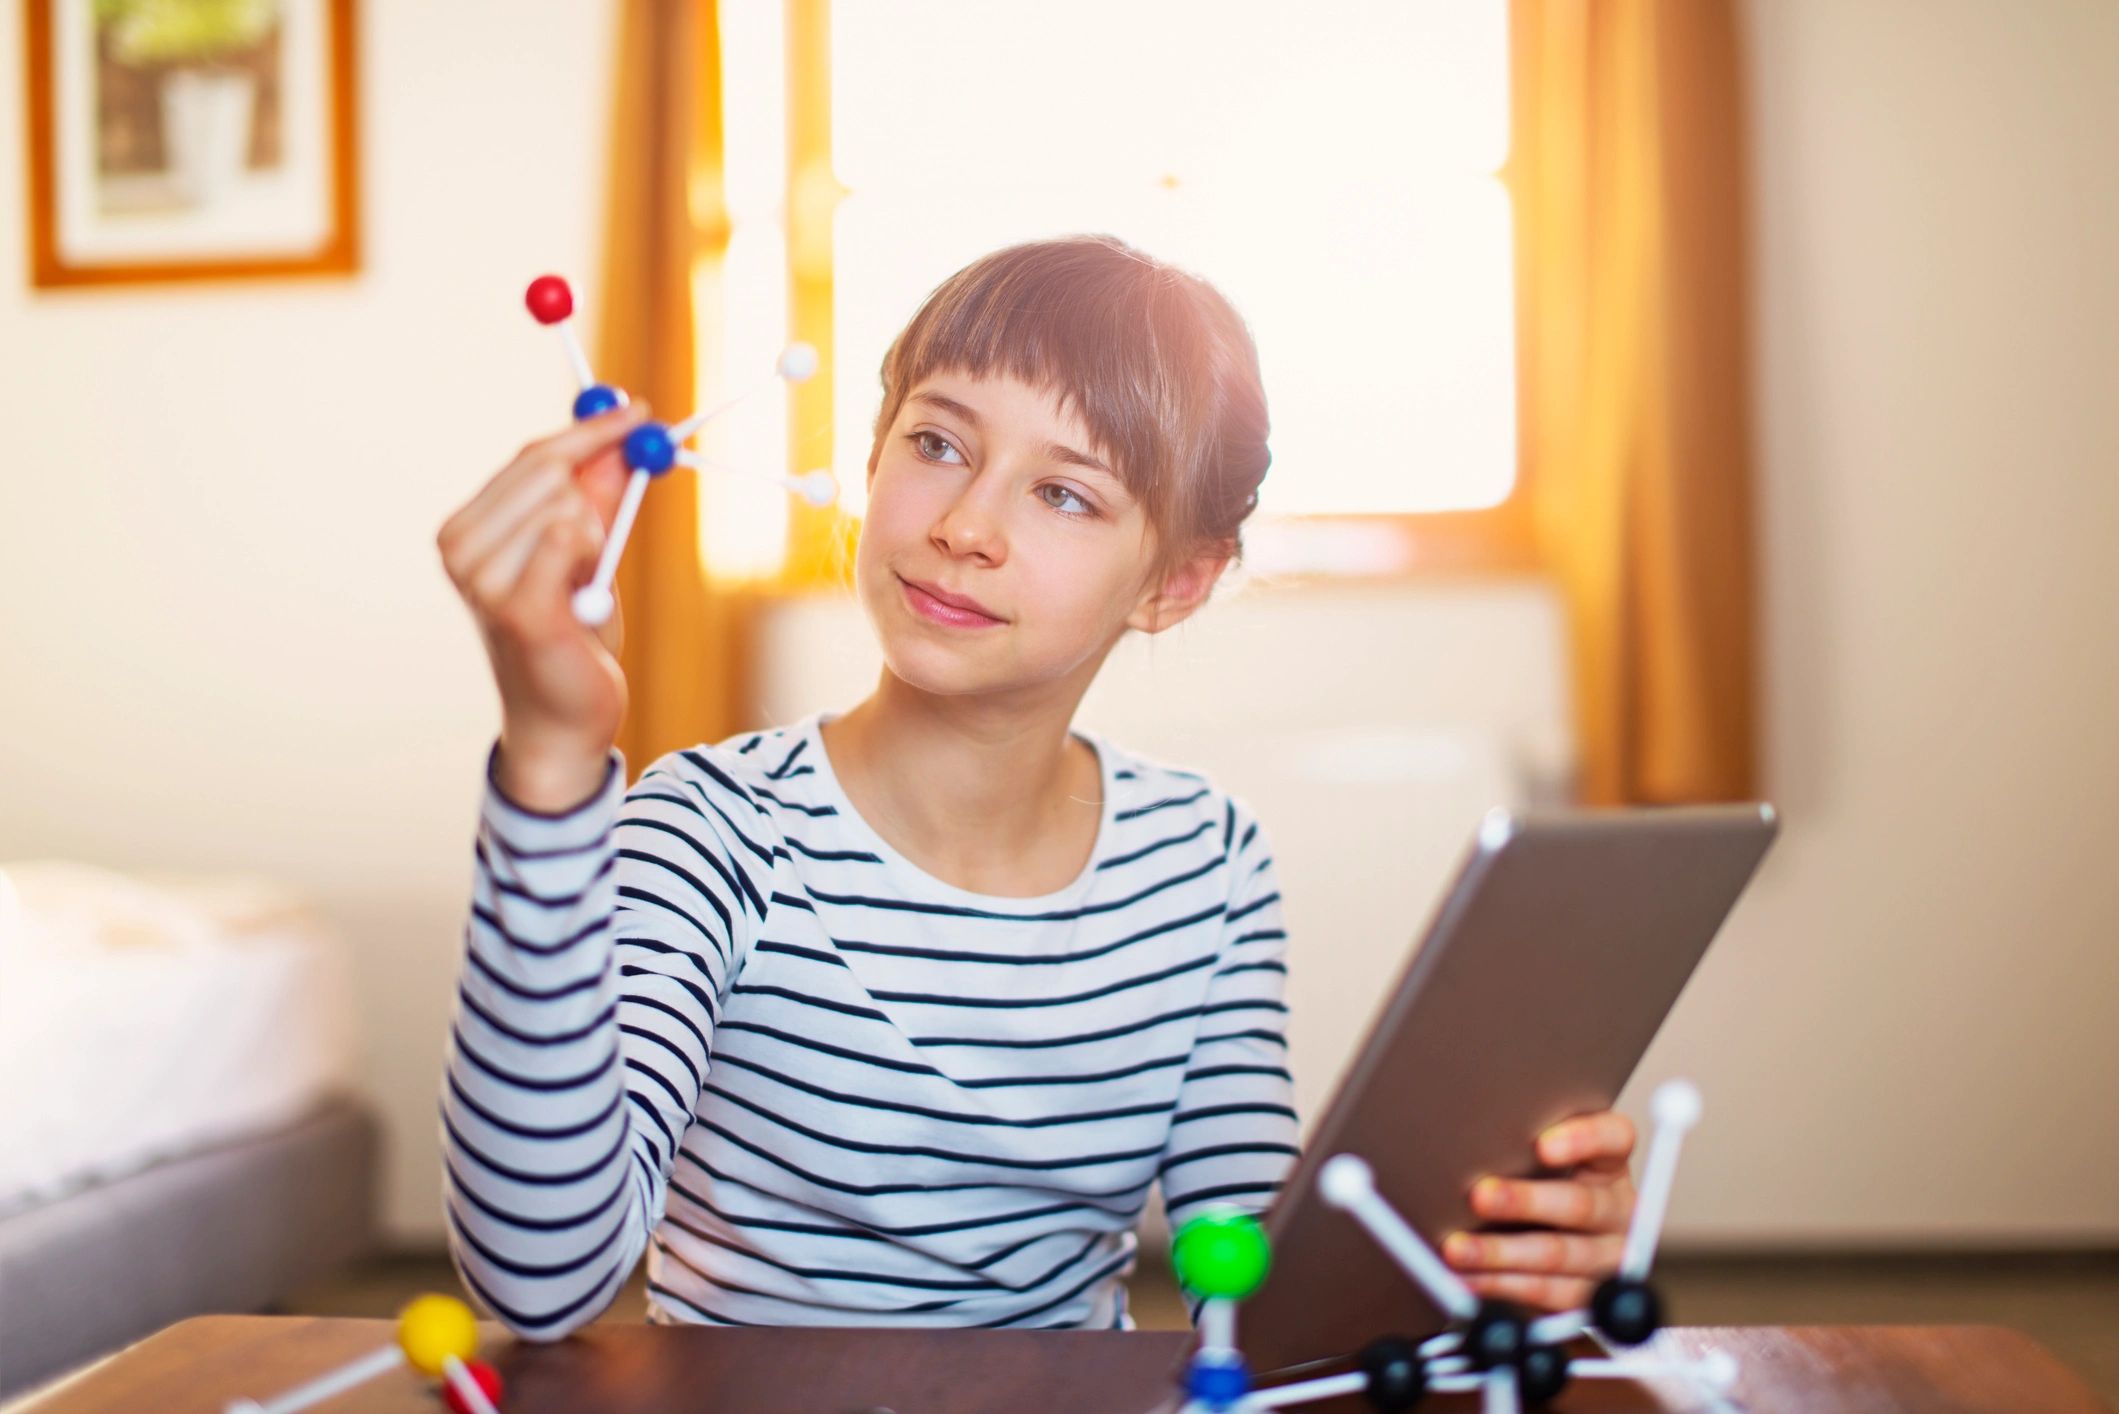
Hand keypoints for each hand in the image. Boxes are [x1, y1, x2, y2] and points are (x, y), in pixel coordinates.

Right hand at [437, 402, 645, 809]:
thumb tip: (622, 438)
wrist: (565, 719)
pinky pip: (570, 540)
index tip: (638, 409)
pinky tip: (583, 603)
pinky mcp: (517, 607)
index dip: (590, 429)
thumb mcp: (588, 554)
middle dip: (596, 492)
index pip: (531, 456)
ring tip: (581, 592)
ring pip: (566, 504)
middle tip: (604, 543)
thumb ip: (598, 497)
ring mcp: (481, 578)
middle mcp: (460, 549)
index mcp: (466, 530)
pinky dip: (593, 561)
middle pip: (547, 469)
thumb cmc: (573, 638)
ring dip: (595, 541)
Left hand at [1441, 1110, 1637, 1312]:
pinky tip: (1469, 1279)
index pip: (1614, 1139)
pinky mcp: (1590, 1298)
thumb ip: (1522, 1149)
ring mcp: (1609, 1258)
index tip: (1542, 1145)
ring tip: (1458, 1249)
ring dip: (1502, 1253)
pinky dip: (1501, 1286)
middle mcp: (1619, 1211)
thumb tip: (1464, 1140)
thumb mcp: (1543, 1164)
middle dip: (1524, 1201)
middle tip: (1480, 1197)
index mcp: (1609, 1166)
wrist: (1570, 1249)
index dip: (1583, 1140)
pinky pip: (1547, 1294)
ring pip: (1558, 1255)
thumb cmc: (1545, 1189)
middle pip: (1580, 1204)